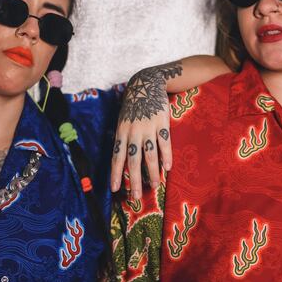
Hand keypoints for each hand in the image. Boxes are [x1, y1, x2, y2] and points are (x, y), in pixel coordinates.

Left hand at [111, 62, 181, 197]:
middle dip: (133, 181)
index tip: (114, 190)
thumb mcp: (122, 120)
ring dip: (152, 173)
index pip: (117, 157)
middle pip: (133, 161)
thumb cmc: (133, 106)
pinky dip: (166, 156)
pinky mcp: (162, 123)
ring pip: (149, 155)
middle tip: (134, 197)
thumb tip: (121, 159)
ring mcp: (148, 128)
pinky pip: (164, 143)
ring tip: (154, 187)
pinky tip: (167, 168)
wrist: (146, 84)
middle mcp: (133, 132)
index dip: (115, 174)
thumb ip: (122, 138)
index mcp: (121, 133)